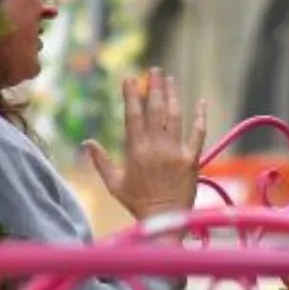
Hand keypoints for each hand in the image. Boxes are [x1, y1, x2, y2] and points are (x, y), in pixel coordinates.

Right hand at [84, 67, 206, 223]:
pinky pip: (198, 133)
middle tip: (154, 70)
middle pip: (155, 111)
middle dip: (154, 88)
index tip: (130, 78)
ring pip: (175, 117)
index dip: (132, 95)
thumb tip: (87, 142)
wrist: (164, 219)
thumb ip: (101, 161)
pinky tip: (201, 102)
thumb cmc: (137, 202)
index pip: (133, 116)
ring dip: (173, 96)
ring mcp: (176, 151)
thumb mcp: (113, 183)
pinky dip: (200, 117)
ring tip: (170, 79)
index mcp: (136, 151)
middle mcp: (156, 147)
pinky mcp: (192, 158)